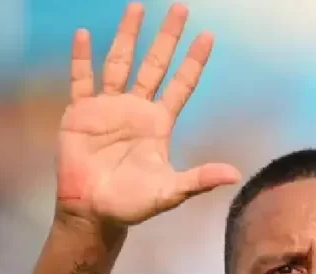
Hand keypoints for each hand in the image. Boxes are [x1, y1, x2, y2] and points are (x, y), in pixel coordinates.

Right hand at [55, 2, 240, 226]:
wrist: (93, 211)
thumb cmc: (133, 203)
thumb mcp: (170, 191)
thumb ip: (199, 179)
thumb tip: (235, 175)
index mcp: (159, 123)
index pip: (181, 84)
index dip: (193, 61)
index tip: (207, 36)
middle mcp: (136, 108)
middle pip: (154, 64)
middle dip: (167, 38)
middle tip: (180, 8)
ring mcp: (108, 108)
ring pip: (120, 63)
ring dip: (128, 36)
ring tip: (137, 7)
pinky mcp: (80, 113)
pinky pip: (82, 80)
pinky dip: (82, 58)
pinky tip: (85, 35)